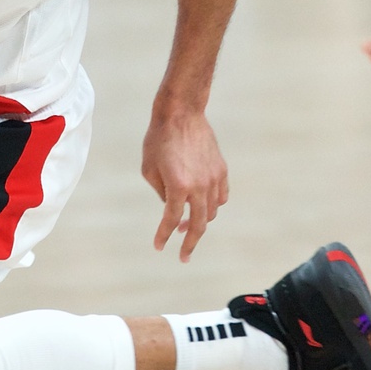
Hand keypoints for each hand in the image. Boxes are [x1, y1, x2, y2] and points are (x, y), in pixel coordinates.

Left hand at [141, 106, 227, 262]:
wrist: (181, 112)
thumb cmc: (158, 139)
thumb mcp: (149, 169)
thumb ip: (161, 193)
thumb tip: (172, 207)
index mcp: (177, 187)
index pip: (170, 220)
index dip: (163, 236)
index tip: (159, 247)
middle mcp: (199, 186)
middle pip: (197, 225)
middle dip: (189, 244)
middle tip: (184, 257)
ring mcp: (213, 178)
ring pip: (210, 213)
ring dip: (199, 224)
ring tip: (187, 227)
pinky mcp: (221, 170)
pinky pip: (221, 197)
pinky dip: (212, 207)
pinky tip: (203, 208)